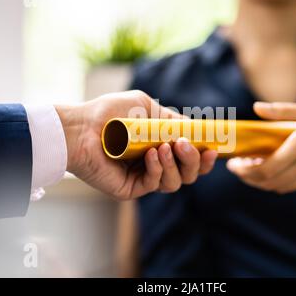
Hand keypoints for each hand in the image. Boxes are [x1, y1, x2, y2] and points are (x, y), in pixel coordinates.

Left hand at [55, 90, 217, 199]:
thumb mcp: (146, 106)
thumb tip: (193, 128)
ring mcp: (144, 177)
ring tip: (163, 148)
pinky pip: (155, 185)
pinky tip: (151, 155)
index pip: (190, 158)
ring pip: (175, 183)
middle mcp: (155, 164)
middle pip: (188, 174)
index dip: (205, 156)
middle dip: (194, 162)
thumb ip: (170, 117)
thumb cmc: (110, 112)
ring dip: (176, 165)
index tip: (214, 148)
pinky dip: (157, 170)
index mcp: (161, 146)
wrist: (80, 127)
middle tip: (186, 146)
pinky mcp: (131, 189)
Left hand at [227, 101, 295, 193]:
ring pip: (281, 187)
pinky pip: (295, 186)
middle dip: (249, 178)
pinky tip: (274, 170)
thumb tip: (257, 108)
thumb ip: (283, 111)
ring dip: (262, 182)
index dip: (246, 171)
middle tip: (238, 169)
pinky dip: (279, 181)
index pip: (267, 168)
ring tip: (251, 170)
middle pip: (270, 182)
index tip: (234, 165)